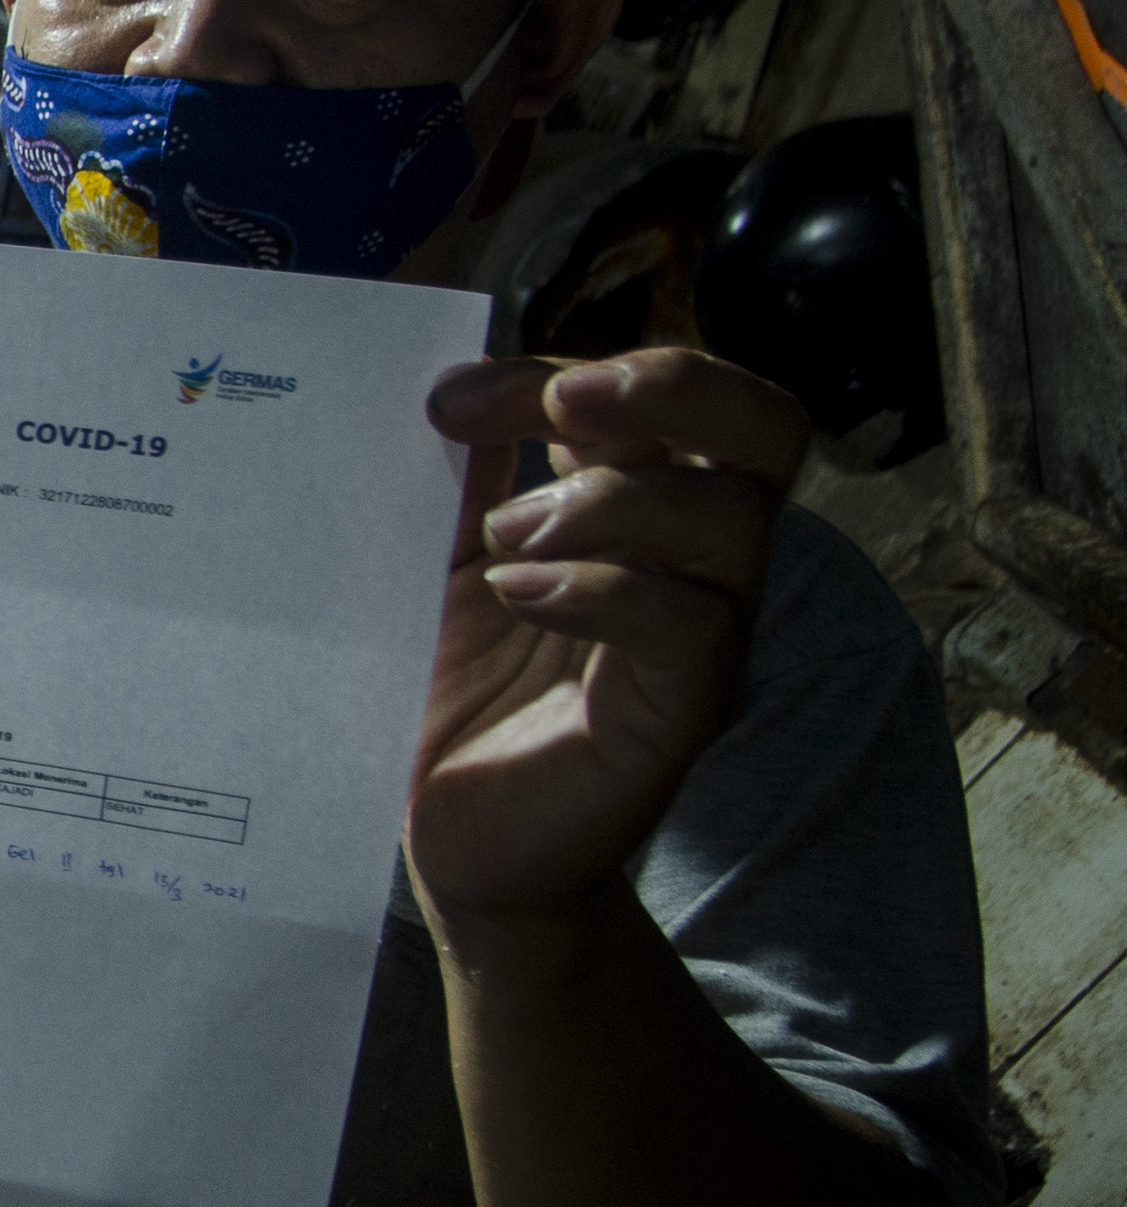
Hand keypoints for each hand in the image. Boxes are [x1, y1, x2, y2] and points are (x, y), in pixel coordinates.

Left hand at [409, 351, 809, 930]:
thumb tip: (455, 382)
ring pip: (729, 519)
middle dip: (670, 387)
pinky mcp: (684, 712)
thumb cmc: (453, 690)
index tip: (452, 401)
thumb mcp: (442, 565)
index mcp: (644, 503)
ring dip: (610, 502)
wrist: (451, 834)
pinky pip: (694, 625)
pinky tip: (519, 596)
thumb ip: (462, 482)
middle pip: (764, 428)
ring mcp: (705, 636)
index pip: (669, 394)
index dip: (568, 371)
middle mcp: (698, 559)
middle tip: (561, 405)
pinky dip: (604, 590)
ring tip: (505, 540)